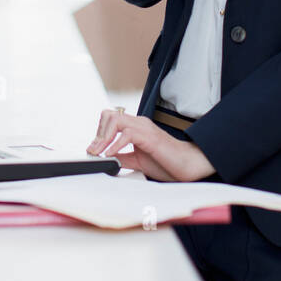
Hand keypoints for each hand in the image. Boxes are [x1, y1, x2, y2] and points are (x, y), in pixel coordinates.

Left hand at [87, 109, 214, 180]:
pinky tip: (111, 155)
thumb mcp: (137, 160)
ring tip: (100, 153)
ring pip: (115, 120)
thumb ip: (122, 156)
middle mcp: (139, 123)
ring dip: (104, 138)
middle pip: (109, 115)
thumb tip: (106, 158)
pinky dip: (115, 145)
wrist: (187, 165)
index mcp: (136, 126)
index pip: (110, 119)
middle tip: (94, 151)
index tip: (94, 150)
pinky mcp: (150, 137)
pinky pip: (127, 134)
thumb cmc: (167, 162)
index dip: (99, 133)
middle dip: (98, 134)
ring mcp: (145, 128)